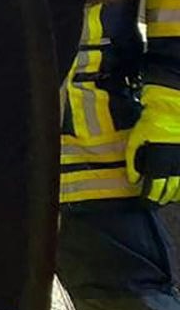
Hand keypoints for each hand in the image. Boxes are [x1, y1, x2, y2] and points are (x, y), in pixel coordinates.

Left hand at [127, 85, 179, 205]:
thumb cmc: (152, 122)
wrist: (173, 107)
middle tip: (157, 200)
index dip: (151, 198)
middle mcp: (176, 166)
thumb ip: (133, 160)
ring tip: (168, 195)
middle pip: (172, 192)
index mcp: (160, 163)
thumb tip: (134, 180)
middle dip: (164, 197)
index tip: (147, 201)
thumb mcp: (136, 139)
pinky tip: (177, 185)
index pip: (156, 190)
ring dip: (176, 193)